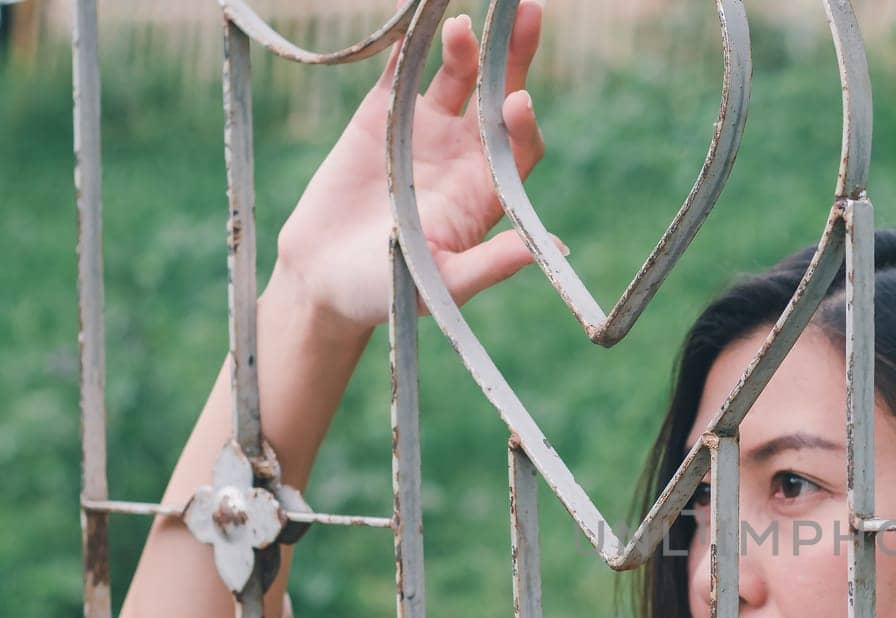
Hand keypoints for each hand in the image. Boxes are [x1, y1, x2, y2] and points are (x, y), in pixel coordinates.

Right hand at [272, 0, 554, 335]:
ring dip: (465, 47)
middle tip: (528, 14)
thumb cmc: (388, 294)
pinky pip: (400, 71)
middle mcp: (465, 155)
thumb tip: (555, 248)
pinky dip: (409, 43)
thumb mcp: (442, 286)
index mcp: (486, 193)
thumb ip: (492, 265)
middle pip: (500, 96)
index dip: (522, 126)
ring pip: (456, 77)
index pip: (519, 147)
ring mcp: (425, 130)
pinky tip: (420, 18)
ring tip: (462, 26)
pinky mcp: (381, 115)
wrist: (323, 281)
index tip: (517, 104)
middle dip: (515, 57)